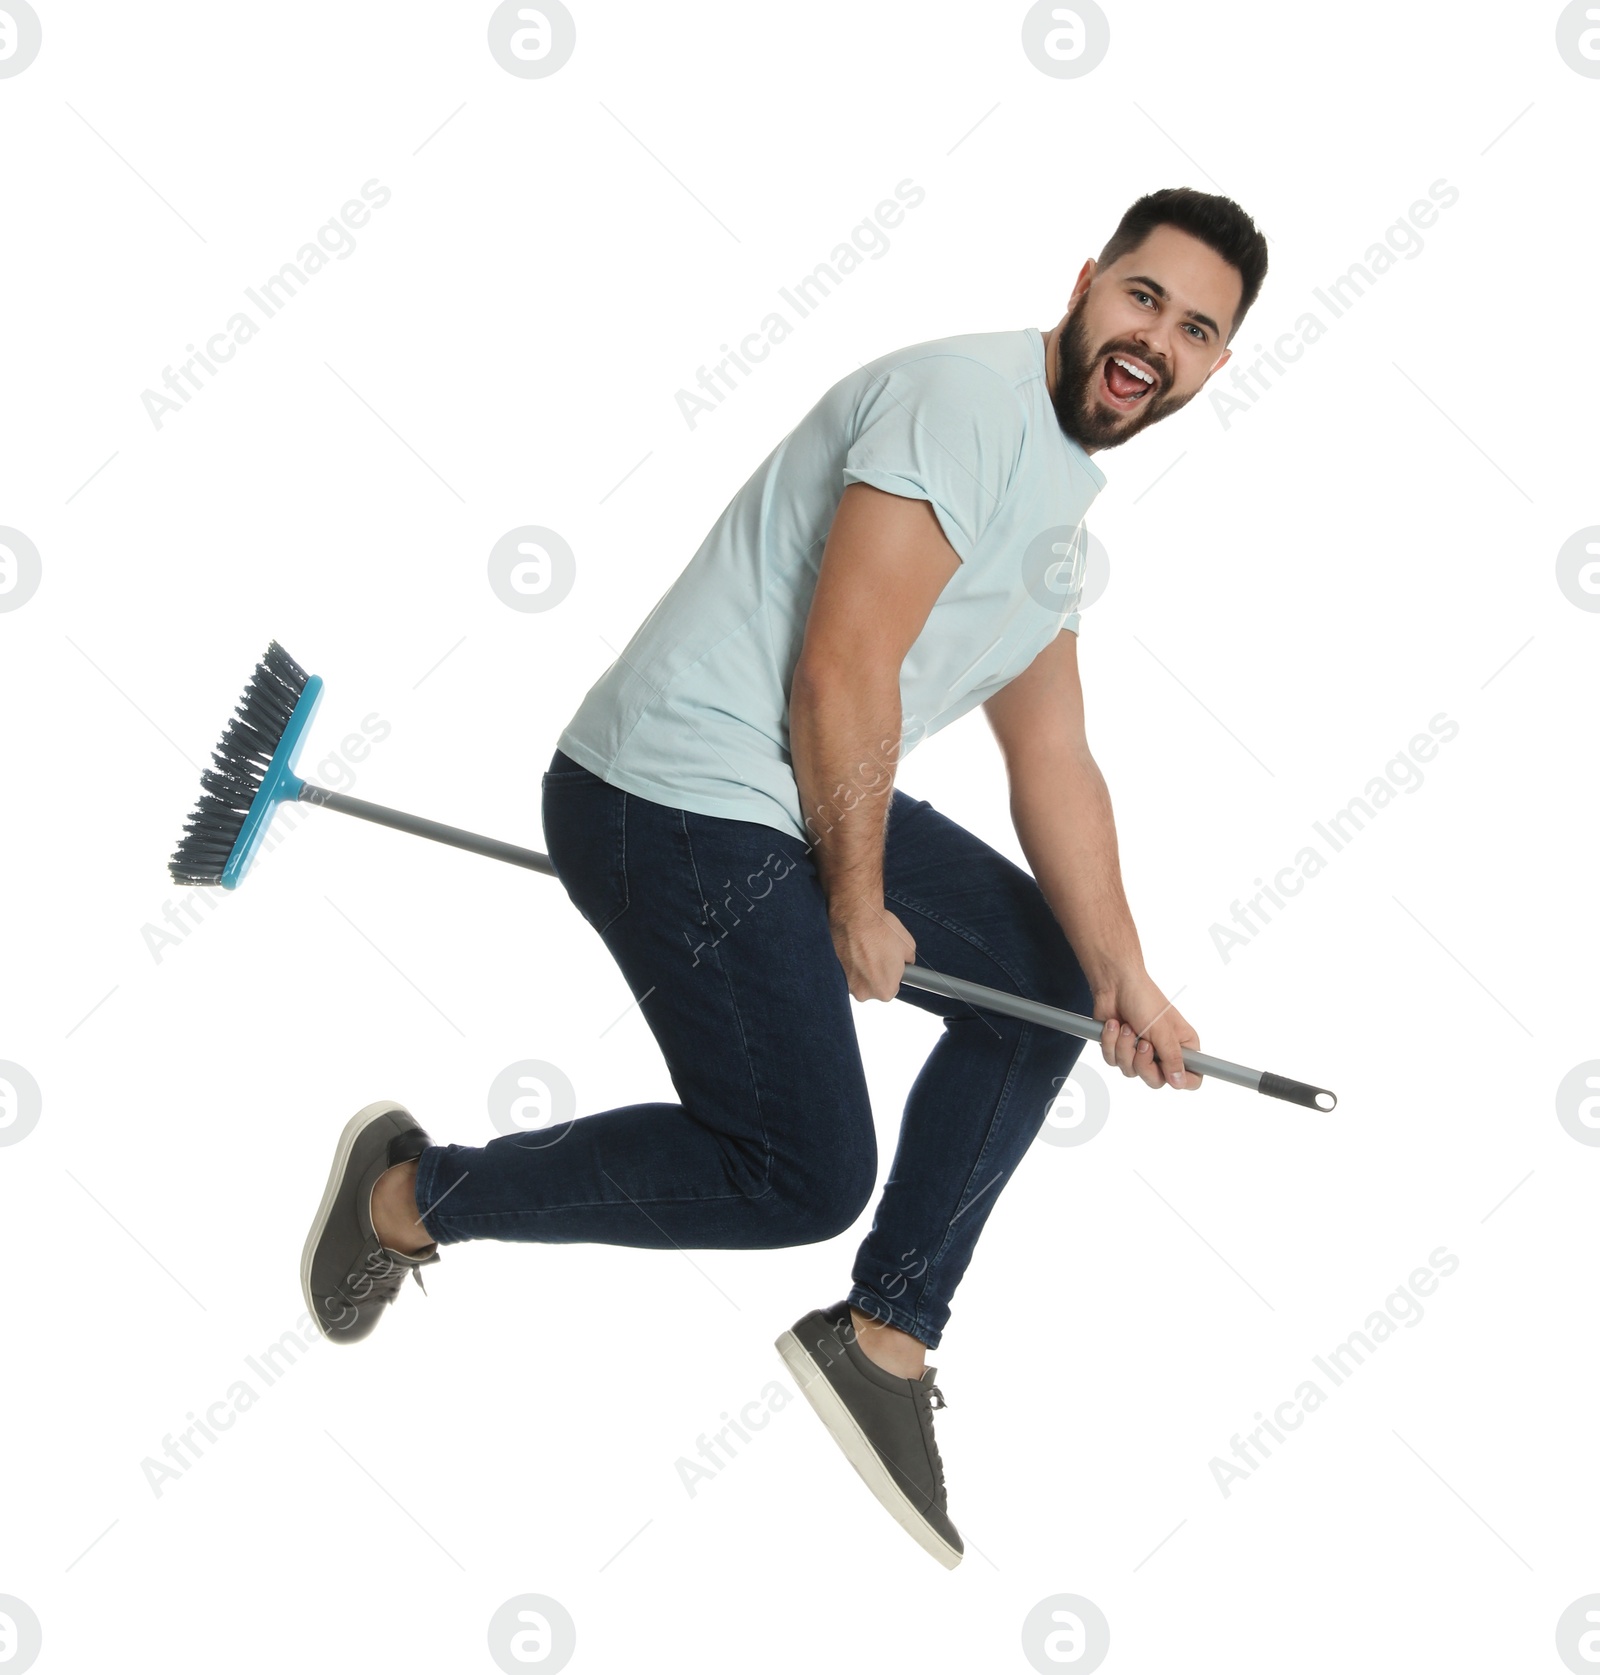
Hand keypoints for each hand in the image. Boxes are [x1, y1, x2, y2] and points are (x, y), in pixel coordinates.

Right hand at [830, 902, 915, 1001]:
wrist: (855, 916)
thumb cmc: (881, 930)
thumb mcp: (908, 946)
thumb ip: (908, 962)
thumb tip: (905, 962)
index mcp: (885, 991)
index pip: (892, 988)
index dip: (892, 973)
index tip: (889, 962)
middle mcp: (864, 994)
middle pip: (872, 986)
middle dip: (874, 972)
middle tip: (875, 953)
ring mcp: (845, 984)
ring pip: (855, 979)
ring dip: (858, 968)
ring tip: (861, 948)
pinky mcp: (832, 972)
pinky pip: (842, 970)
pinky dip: (845, 962)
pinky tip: (850, 948)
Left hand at [1093, 967, 1201, 1091]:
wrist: (1115, 984)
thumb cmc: (1144, 999)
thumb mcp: (1162, 1030)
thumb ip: (1172, 1058)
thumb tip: (1179, 1083)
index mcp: (1183, 1046)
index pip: (1192, 1077)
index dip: (1183, 1081)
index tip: (1170, 1075)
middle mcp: (1163, 1053)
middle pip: (1156, 1080)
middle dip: (1143, 1063)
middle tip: (1143, 1044)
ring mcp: (1140, 1052)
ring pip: (1131, 1071)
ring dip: (1124, 1048)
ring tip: (1127, 1027)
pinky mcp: (1120, 1049)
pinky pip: (1113, 1060)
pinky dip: (1111, 1042)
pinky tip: (1114, 1025)